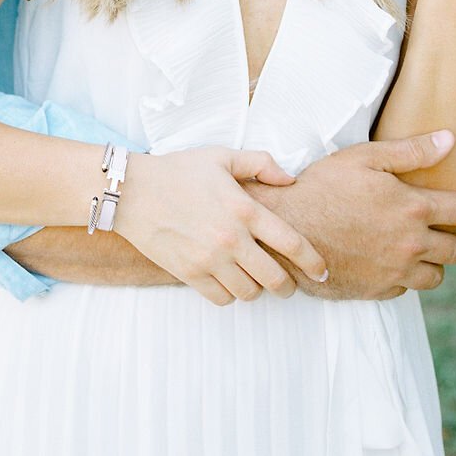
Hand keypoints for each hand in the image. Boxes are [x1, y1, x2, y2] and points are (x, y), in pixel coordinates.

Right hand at [117, 148, 328, 305]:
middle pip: (275, 279)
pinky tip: (228, 280)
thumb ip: (260, 163)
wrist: (133, 191)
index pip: (292, 243)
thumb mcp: (222, 156)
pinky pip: (222, 299)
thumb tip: (290, 179)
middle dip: (287, 286)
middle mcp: (231, 239)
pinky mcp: (190, 274)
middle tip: (287, 284)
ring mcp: (210, 259)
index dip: (313, 262)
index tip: (321, 272)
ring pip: (249, 292)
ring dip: (256, 288)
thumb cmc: (179, 170)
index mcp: (245, 209)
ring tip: (253, 278)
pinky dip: (230, 294)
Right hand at [250, 132, 455, 299]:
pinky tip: (394, 260)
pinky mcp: (377, 290)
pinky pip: (406, 288)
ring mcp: (395, 271)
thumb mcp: (365, 158)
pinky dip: (407, 275)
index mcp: (413, 208)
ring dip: (437, 262)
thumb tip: (450, 140)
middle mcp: (411, 245)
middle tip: (455, 229)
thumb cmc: (323, 186)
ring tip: (427, 248)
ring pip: (436, 276)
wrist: (287, 230)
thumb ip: (411, 151)